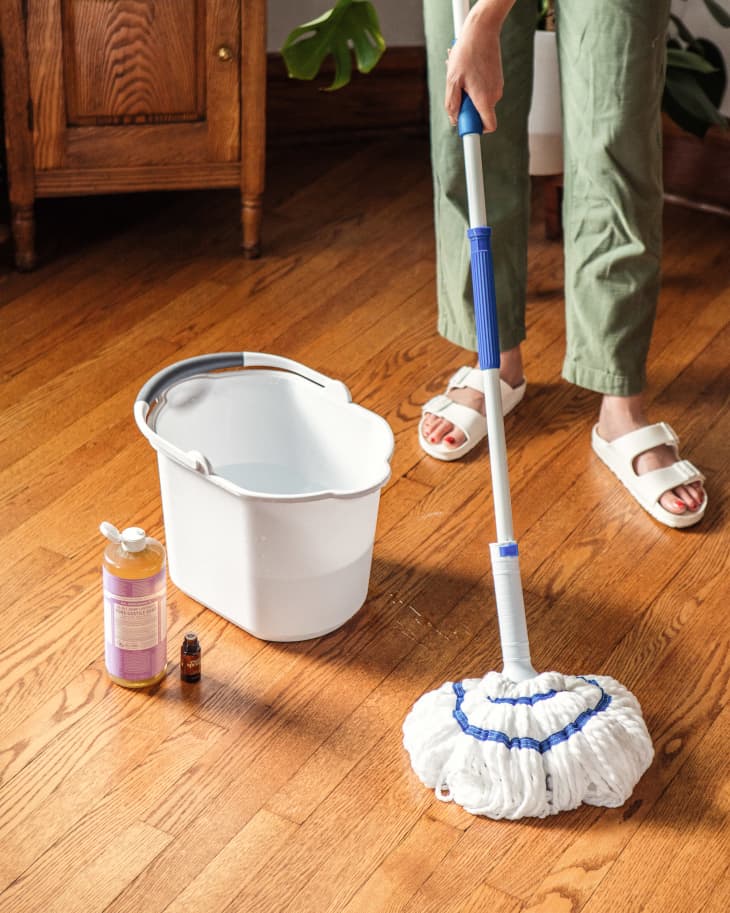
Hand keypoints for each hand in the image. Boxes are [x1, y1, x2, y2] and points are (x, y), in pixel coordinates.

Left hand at [445, 0, 514, 132]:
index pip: (489, 126)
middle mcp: (494, 95)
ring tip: (462, 76)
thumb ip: (452, 104)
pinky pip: (484, 90)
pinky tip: (467, 70)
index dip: (477, 130)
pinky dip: (475, 86)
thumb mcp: (452, 80)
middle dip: (467, 107)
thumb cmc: (466, 53)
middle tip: (458, 91)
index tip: (466, 125)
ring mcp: (497, 87)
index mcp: (485, 99)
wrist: (482, 30)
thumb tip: (454, 119)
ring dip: (469, 94)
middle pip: (481, 113)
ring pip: (481, 101)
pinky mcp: (497, 79)